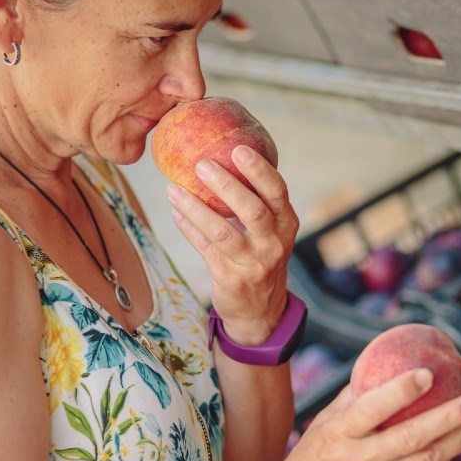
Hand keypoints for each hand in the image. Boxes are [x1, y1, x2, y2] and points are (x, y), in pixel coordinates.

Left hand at [167, 145, 299, 344]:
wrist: (261, 311)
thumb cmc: (262, 257)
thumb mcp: (271, 232)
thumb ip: (256, 203)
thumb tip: (223, 160)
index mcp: (287, 224)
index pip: (277, 192)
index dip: (259, 170)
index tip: (239, 149)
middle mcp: (274, 243)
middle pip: (252, 210)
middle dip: (226, 185)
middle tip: (201, 165)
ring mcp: (254, 263)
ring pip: (222, 231)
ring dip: (195, 208)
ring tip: (173, 190)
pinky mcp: (231, 279)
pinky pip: (205, 249)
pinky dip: (188, 229)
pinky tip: (176, 214)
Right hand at [261, 369, 460, 460]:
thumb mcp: (321, 427)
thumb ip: (351, 400)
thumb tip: (380, 365)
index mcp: (337, 435)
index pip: (371, 408)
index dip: (400, 390)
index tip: (427, 373)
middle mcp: (358, 460)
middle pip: (411, 437)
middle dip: (448, 418)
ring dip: (460, 442)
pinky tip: (458, 447)